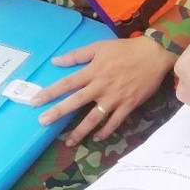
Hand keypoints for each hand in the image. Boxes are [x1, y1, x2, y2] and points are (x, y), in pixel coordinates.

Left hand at [31, 36, 175, 146]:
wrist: (155, 55)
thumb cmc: (126, 49)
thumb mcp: (100, 47)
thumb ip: (78, 55)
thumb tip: (56, 61)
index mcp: (93, 71)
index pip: (67, 83)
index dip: (50, 93)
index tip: (35, 102)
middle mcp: (100, 87)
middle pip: (75, 102)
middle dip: (58, 113)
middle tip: (43, 122)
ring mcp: (114, 98)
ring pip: (94, 118)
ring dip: (80, 131)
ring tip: (69, 142)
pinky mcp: (128, 105)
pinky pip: (114, 122)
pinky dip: (105, 131)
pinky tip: (97, 138)